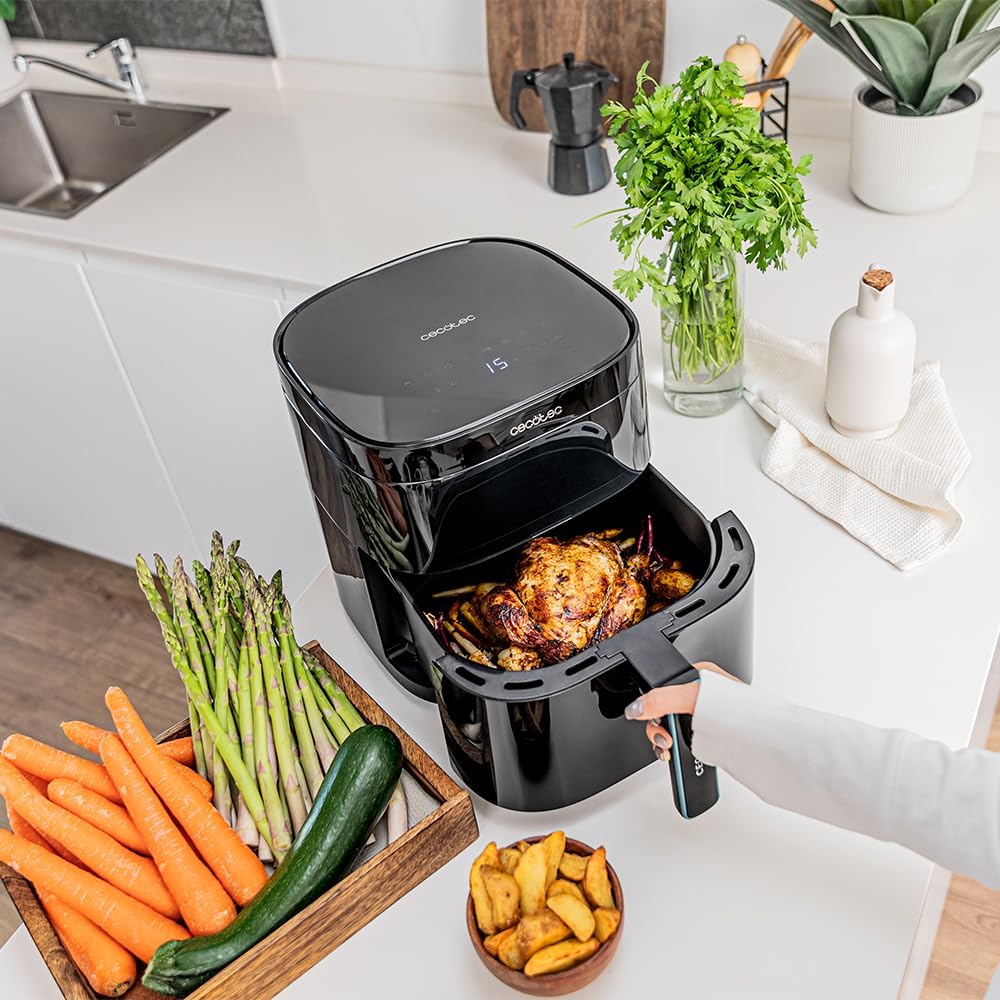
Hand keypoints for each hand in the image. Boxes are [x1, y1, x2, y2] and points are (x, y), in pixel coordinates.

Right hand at [623, 661, 739, 761]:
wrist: (764, 744)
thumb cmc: (740, 714)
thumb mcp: (692, 698)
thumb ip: (659, 700)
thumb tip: (634, 707)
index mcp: (698, 676)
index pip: (662, 689)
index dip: (653, 708)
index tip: (656, 724)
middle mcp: (701, 696)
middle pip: (665, 712)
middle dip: (659, 730)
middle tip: (665, 742)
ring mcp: (705, 719)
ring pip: (673, 731)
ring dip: (665, 744)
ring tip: (669, 754)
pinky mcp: (710, 739)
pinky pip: (685, 745)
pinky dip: (678, 754)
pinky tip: (677, 759)